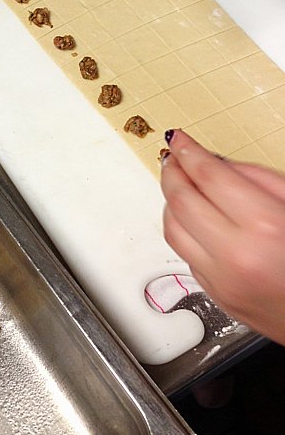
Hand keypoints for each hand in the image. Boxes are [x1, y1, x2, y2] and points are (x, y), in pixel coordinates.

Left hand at [160, 128, 284, 345]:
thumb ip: (255, 178)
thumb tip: (214, 162)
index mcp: (264, 226)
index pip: (207, 176)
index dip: (187, 150)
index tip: (179, 138)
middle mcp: (237, 256)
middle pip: (181, 200)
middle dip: (172, 172)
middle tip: (173, 157)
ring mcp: (223, 280)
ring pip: (172, 228)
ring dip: (170, 201)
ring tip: (179, 184)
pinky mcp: (216, 296)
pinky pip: (185, 254)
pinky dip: (182, 230)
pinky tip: (192, 218)